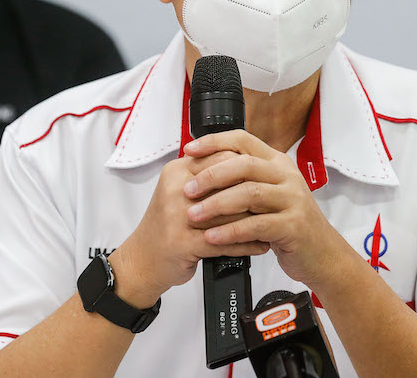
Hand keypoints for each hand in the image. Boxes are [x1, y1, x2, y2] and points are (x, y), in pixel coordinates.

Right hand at [111, 153, 269, 307]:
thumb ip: (205, 175)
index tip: (265, 177)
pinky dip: (246, 244)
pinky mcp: (183, 243)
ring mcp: (177, 217)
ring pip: (229, 213)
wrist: (142, 260)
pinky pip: (224, 241)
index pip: (221, 157)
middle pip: (228, 183)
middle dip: (254, 194)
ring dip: (256, 221)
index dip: (247, 167)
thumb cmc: (166, 225)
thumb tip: (244, 163)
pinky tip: (261, 245)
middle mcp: (176, 190)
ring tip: (272, 224)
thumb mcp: (179, 191)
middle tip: (274, 200)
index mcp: (177, 172)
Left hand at [182, 130, 350, 290]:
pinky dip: (231, 231)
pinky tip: (212, 237)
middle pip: (244, 164)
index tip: (189, 150)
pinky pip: (256, 225)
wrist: (321, 254)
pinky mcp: (294, 225)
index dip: (214, 142)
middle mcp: (287, 176)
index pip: (243, 140)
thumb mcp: (268, 194)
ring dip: (216, 204)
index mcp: (277, 162)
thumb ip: (244, 180)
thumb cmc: (287, 224)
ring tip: (193, 215)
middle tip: (187, 190)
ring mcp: (293, 199)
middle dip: (211, 175)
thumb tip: (201, 169)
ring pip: (249, 193)